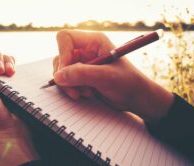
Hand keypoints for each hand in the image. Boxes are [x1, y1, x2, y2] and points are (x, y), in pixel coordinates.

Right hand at [53, 30, 173, 121]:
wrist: (136, 98)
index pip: (65, 38)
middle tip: (76, 90)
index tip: (66, 73)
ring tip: (86, 93)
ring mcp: (82, 63)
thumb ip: (82, 74)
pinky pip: (65, 79)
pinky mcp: (80, 75)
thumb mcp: (106, 77)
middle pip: (60, 56)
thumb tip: (58, 76)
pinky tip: (85, 94)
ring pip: (61, 70)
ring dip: (69, 84)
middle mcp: (85, 50)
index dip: (62, 54)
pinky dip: (71, 89)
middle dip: (66, 75)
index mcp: (93, 41)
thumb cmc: (127, 83)